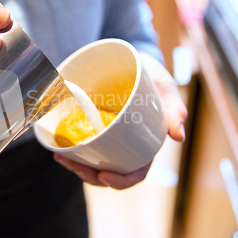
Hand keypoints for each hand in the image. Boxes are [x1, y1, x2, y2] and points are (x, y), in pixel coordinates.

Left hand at [53, 52, 187, 188]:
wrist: (132, 58)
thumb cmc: (153, 75)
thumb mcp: (165, 87)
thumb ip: (175, 109)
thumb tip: (178, 137)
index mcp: (146, 144)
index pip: (136, 172)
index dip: (121, 180)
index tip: (103, 175)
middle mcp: (126, 146)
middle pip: (109, 173)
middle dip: (90, 175)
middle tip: (75, 165)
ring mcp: (108, 139)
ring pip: (93, 164)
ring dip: (77, 167)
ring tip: (62, 158)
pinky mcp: (93, 129)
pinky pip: (83, 147)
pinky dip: (71, 152)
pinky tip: (59, 150)